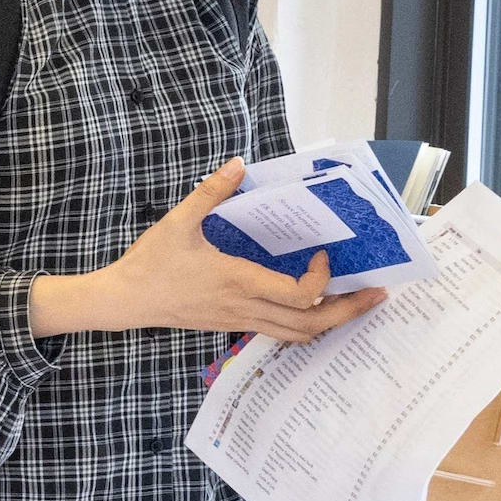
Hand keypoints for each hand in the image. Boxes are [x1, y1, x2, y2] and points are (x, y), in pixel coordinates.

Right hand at [32, 160, 385, 345]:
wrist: (125, 301)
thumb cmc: (151, 263)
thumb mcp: (178, 222)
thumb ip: (210, 192)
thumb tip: (237, 165)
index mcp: (238, 282)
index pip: (299, 295)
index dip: (321, 279)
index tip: (322, 255)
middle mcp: (245, 307)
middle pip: (311, 325)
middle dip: (348, 311)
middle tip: (376, 293)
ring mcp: (240, 320)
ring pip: (298, 336)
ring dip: (331, 321)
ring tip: (354, 303)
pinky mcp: (233, 323)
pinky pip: (281, 332)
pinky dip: (306, 324)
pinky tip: (314, 306)